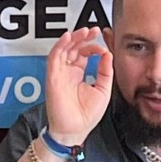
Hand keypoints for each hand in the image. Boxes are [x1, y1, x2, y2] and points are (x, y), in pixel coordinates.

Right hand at [45, 27, 113, 143]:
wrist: (75, 131)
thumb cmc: (86, 115)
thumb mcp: (103, 90)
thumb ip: (105, 72)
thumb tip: (108, 54)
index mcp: (79, 74)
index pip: (84, 54)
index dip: (93, 47)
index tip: (103, 47)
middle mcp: (68, 72)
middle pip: (73, 48)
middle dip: (83, 38)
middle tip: (94, 31)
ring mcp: (60, 74)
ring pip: (63, 49)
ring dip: (73, 38)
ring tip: (84, 31)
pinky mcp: (53, 77)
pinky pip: (54, 58)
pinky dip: (60, 46)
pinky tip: (68, 38)